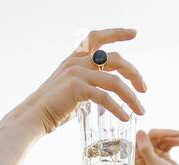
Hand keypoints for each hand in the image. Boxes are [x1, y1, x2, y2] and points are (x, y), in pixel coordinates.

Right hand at [17, 27, 145, 134]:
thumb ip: (89, 87)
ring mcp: (77, 73)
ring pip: (115, 81)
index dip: (116, 32)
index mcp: (75, 58)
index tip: (134, 33)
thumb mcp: (73, 90)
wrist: (34, 116)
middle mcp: (77, 62)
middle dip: (134, 73)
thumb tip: (108, 99)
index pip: (97, 37)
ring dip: (132, 96)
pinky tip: (125, 117)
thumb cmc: (53, 107)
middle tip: (144, 89)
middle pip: (116, 59)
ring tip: (141, 110)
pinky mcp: (77, 88)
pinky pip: (105, 97)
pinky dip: (118, 108)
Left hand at [136, 128, 178, 164]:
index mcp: (138, 157)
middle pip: (154, 136)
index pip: (145, 137)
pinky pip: (169, 143)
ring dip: (175, 139)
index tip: (174, 134)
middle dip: (168, 134)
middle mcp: (144, 155)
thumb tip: (140, 131)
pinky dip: (177, 142)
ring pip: (163, 138)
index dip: (158, 133)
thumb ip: (146, 149)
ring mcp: (154, 155)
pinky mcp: (163, 155)